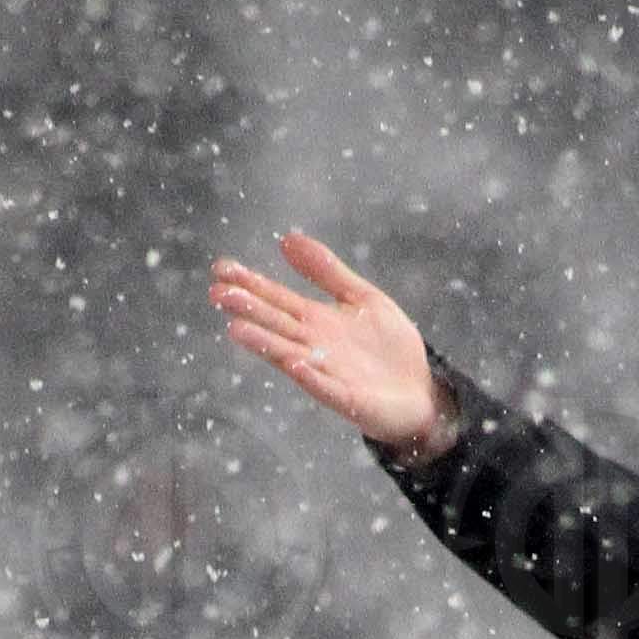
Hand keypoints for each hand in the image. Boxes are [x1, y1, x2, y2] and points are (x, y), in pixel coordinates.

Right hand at [208, 233, 448, 456]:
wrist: (421, 391)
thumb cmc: (388, 347)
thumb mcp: (360, 297)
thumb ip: (326, 271)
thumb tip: (287, 240)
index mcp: (315, 320)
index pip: (275, 298)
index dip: (249, 283)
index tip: (220, 268)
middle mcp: (314, 346)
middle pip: (275, 324)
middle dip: (247, 309)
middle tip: (217, 293)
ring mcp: (329, 374)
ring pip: (290, 355)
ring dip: (265, 344)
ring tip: (237, 330)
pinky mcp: (349, 399)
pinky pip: (327, 387)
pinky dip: (312, 376)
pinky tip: (296, 363)